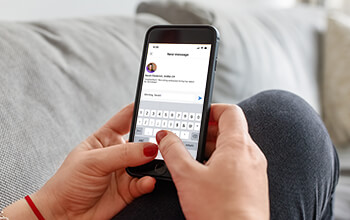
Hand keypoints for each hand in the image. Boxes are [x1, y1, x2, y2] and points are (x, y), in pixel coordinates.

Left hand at [4, 104, 156, 219]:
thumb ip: (123, 153)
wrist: (63, 215)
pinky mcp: (130, 189)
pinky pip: (145, 182)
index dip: (140, 109)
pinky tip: (147, 180)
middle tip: (163, 139)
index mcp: (106, 137)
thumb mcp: (93, 161)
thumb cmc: (68, 183)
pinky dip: (149, 181)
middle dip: (154, 138)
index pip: (127, 117)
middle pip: (142, 140)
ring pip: (147, 162)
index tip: (156, 106)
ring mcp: (125, 171)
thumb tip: (150, 148)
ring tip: (156, 161)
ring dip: (154, 162)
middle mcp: (118, 152)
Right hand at [156, 104, 268, 219]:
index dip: (212, 109)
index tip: (197, 116)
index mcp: (238, 146)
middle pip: (230, 130)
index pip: (230, 112)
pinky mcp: (254, 185)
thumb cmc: (219, 211)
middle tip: (188, 140)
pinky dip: (221, 163)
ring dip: (213, 148)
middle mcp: (252, 155)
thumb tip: (165, 136)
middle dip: (207, 132)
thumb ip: (173, 151)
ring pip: (233, 148)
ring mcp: (255, 171)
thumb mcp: (187, 177)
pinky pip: (238, 164)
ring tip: (193, 159)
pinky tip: (205, 177)